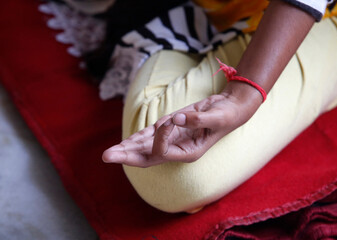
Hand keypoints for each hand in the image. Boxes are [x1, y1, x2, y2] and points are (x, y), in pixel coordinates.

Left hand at [102, 86, 261, 166]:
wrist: (229, 109)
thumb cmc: (226, 115)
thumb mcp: (217, 117)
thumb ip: (199, 119)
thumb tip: (177, 119)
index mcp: (189, 152)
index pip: (164, 151)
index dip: (160, 137)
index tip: (170, 119)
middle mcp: (177, 149)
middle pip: (148, 157)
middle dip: (127, 156)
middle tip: (106, 156)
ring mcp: (172, 140)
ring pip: (145, 147)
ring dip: (127, 148)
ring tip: (109, 153)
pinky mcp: (170, 129)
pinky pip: (150, 135)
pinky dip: (137, 137)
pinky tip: (125, 142)